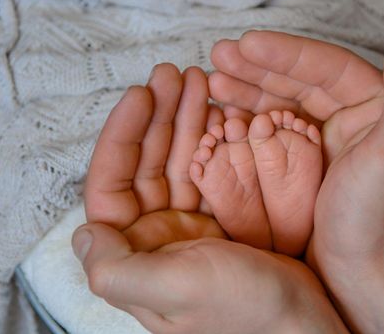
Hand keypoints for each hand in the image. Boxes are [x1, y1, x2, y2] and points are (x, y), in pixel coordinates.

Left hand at [75, 63, 348, 332]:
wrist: (301, 324)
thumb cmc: (243, 313)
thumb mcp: (174, 292)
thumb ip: (118, 268)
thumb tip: (83, 236)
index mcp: (136, 256)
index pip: (112, 184)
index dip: (121, 135)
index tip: (141, 94)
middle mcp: (157, 238)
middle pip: (148, 164)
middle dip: (159, 116)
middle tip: (175, 74)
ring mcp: (190, 225)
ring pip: (181, 161)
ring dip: (187, 120)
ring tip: (198, 80)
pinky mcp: (221, 218)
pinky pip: (211, 170)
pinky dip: (215, 141)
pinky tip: (220, 114)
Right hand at [210, 31, 383, 327]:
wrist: (358, 278)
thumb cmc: (376, 224)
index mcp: (379, 113)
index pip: (329, 69)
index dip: (287, 54)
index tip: (248, 45)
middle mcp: (355, 123)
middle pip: (301, 83)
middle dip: (260, 69)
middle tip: (220, 58)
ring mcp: (328, 145)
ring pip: (285, 105)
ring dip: (250, 91)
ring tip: (214, 83)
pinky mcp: (306, 166)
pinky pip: (275, 133)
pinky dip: (250, 121)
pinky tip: (225, 116)